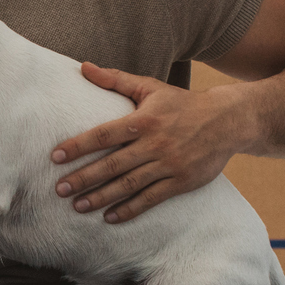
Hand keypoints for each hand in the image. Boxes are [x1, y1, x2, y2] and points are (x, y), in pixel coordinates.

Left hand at [50, 64, 255, 222]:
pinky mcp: (181, 182)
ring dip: (101, 197)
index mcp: (143, 120)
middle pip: (112, 164)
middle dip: (84, 178)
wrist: (229, 120)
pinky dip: (130, 209)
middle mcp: (155, 143)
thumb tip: (83, 67)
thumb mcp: (150, 86)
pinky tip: (109, 217)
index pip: (103, 134)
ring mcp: (169, 165)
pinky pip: (151, 199)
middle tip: (59, 189)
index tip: (56, 157)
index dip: (78, 146)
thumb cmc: (183, 103)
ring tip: (78, 206)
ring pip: (129, 185)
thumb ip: (115, 79)